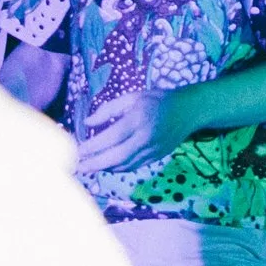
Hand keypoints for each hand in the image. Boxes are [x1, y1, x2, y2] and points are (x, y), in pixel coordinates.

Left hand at [78, 87, 201, 174]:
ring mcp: (153, 150)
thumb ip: (109, 109)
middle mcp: (146, 137)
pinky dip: (117, 168)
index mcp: (139, 119)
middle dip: (95, 163)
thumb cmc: (157, 100)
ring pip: (125, 165)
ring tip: (87, 168)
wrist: (188, 111)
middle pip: (117, 157)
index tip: (77, 149)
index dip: (93, 146)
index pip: (112, 137)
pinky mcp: (156, 157)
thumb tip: (88, 122)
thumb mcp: (132, 97)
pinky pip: (134, 166)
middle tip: (77, 166)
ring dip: (104, 168)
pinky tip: (106, 166)